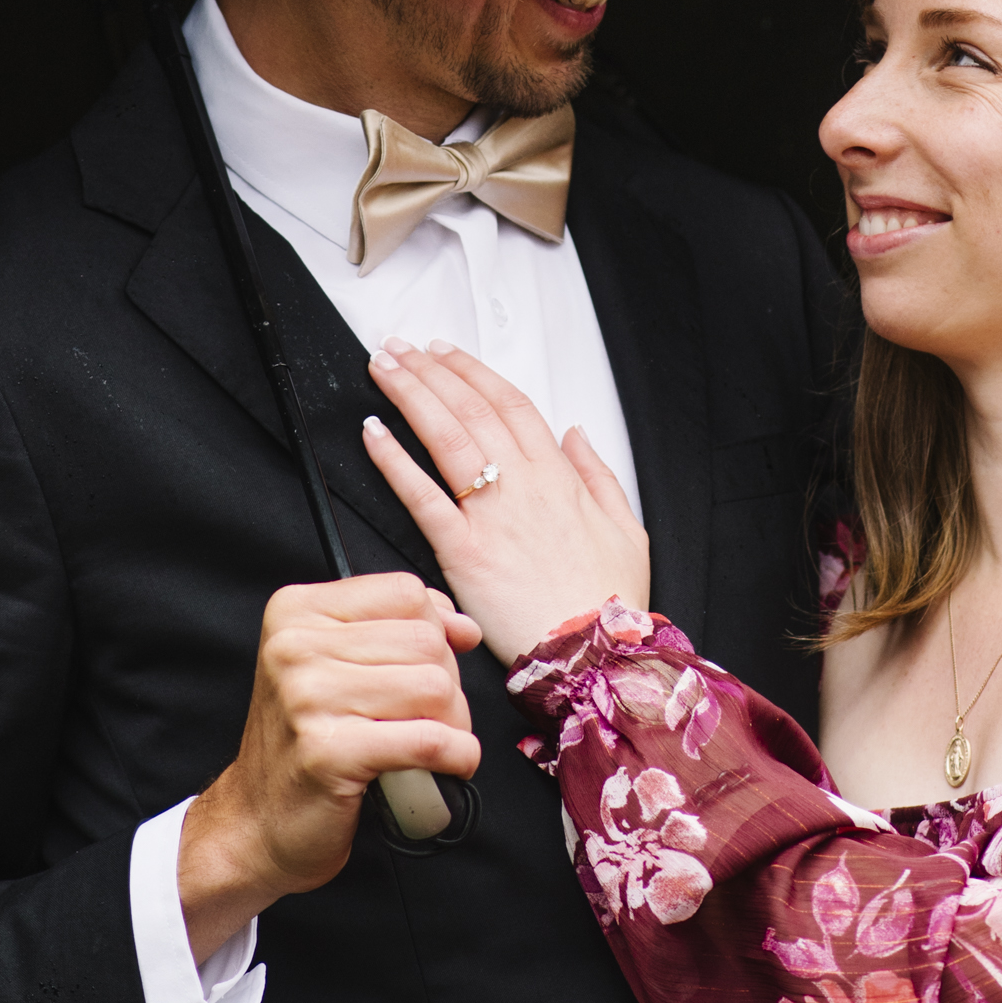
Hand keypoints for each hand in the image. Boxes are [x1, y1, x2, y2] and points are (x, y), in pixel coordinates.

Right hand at [176, 575, 481, 962]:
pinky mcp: (329, 752)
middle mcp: (295, 646)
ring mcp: (308, 698)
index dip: (436, 630)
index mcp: (297, 612)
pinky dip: (455, 756)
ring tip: (433, 744)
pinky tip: (447, 767)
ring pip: (435, 687)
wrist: (257, 822)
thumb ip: (398, 629)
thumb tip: (463, 626)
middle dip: (449, 685)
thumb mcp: (338, 665)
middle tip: (432, 719)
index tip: (431, 666)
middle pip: (426, 641)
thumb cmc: (305, 743)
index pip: (405, 592)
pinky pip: (428, 741)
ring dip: (454, 724)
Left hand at [362, 338, 650, 667]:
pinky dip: (394, 460)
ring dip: (410, 395)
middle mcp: (523, 484)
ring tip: (382, 368)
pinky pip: (422, 496)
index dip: (472, 371)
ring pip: (445, 436)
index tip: (444, 353)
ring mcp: (491, 515)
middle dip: (429, 371)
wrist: (594, 654)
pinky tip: (373, 433)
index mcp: (558, 475)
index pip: (509, 402)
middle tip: (398, 348)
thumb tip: (577, 433)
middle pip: (470, 408)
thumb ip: (599, 474)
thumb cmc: (610, 599)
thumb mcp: (628, 528)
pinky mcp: (463, 552)